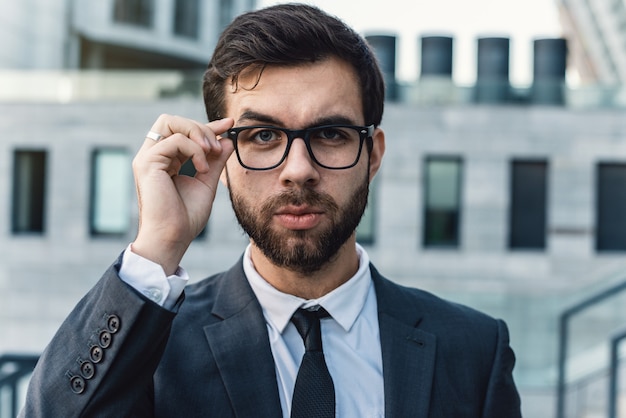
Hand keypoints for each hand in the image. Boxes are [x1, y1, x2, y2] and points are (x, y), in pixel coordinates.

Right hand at [131, 114, 233, 274]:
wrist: (172, 238)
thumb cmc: (186, 217)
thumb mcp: (207, 183)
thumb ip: (216, 161)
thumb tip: (227, 140)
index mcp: (165, 161)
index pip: (183, 132)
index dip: (207, 125)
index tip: (229, 124)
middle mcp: (153, 156)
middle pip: (172, 120)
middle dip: (200, 127)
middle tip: (216, 148)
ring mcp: (147, 158)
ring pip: (169, 122)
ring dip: (196, 132)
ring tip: (211, 153)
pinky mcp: (147, 163)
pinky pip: (174, 140)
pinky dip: (193, 150)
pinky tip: (202, 168)